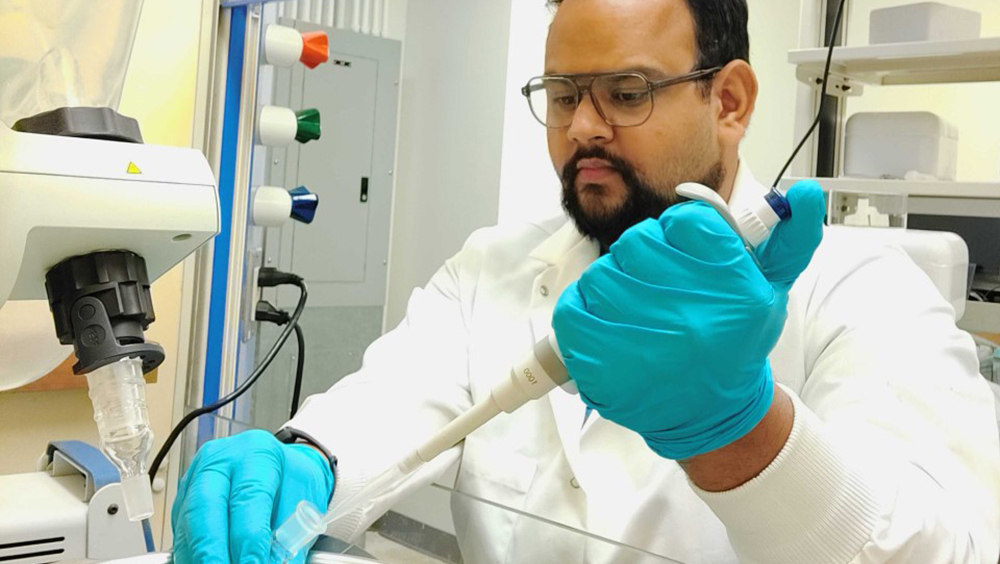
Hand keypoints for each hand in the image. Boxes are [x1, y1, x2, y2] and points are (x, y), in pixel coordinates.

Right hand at [171, 429, 334, 563]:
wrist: (280, 468)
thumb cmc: (292, 481)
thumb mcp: (306, 501)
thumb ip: (291, 535)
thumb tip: (279, 562)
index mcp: (257, 454)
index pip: (248, 497)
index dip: (249, 538)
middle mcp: (221, 460)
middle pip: (206, 507)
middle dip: (212, 549)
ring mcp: (196, 477)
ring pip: (187, 522)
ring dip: (198, 554)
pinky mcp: (183, 498)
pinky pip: (180, 530)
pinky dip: (191, 554)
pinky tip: (204, 562)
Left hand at [552, 181, 824, 459]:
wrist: (711, 414)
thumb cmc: (735, 344)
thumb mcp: (771, 291)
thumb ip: (791, 238)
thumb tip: (806, 193)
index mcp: (731, 287)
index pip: (684, 220)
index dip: (679, 234)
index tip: (683, 255)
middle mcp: (688, 311)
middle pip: (637, 242)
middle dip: (644, 259)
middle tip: (656, 286)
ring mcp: (640, 338)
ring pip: (602, 273)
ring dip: (613, 286)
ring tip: (634, 311)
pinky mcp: (600, 360)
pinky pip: (574, 307)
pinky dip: (584, 311)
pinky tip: (606, 324)